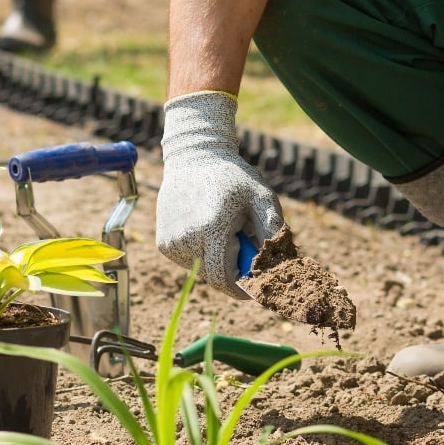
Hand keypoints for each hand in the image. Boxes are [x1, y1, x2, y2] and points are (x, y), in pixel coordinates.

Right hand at [156, 91, 284, 298]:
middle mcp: (187, 239)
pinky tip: (206, 226)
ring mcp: (171, 243)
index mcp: (212, 229)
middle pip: (216, 277)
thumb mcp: (262, 197)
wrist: (193, 157)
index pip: (227, 279)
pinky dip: (202, 253)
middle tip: (244, 245)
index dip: (244, 287)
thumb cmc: (233, 177)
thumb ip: (274, 231)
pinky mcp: (163, 243)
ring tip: (223, 229)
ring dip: (218, 260)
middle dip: (234, 270)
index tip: (258, 286)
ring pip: (202, 270)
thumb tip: (280, 267)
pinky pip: (189, 261)